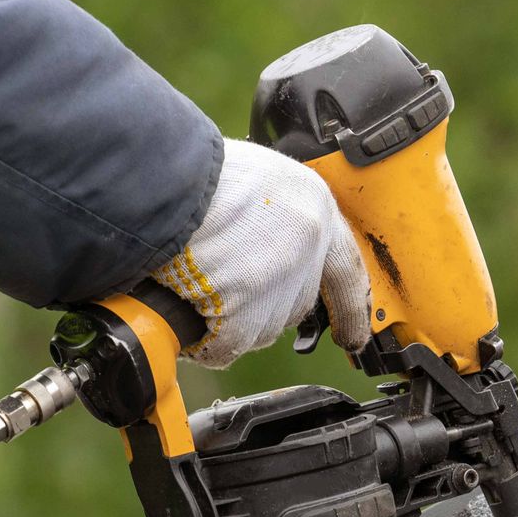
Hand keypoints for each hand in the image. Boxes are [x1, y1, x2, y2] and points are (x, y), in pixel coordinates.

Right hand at [153, 139, 370, 368]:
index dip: (350, 305)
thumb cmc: (194, 171)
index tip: (354, 333)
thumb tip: (263, 246)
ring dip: (227, 322)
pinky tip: (186, 313)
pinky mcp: (246, 308)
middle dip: (260, 307)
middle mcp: (307, 243)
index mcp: (313, 205)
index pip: (346, 269)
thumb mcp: (255, 178)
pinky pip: (228, 345)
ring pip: (261, 328)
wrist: (163, 177)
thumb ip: (273, 215)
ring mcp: (279, 278)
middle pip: (294, 304)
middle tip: (221, 290)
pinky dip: (205, 340)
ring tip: (193, 285)